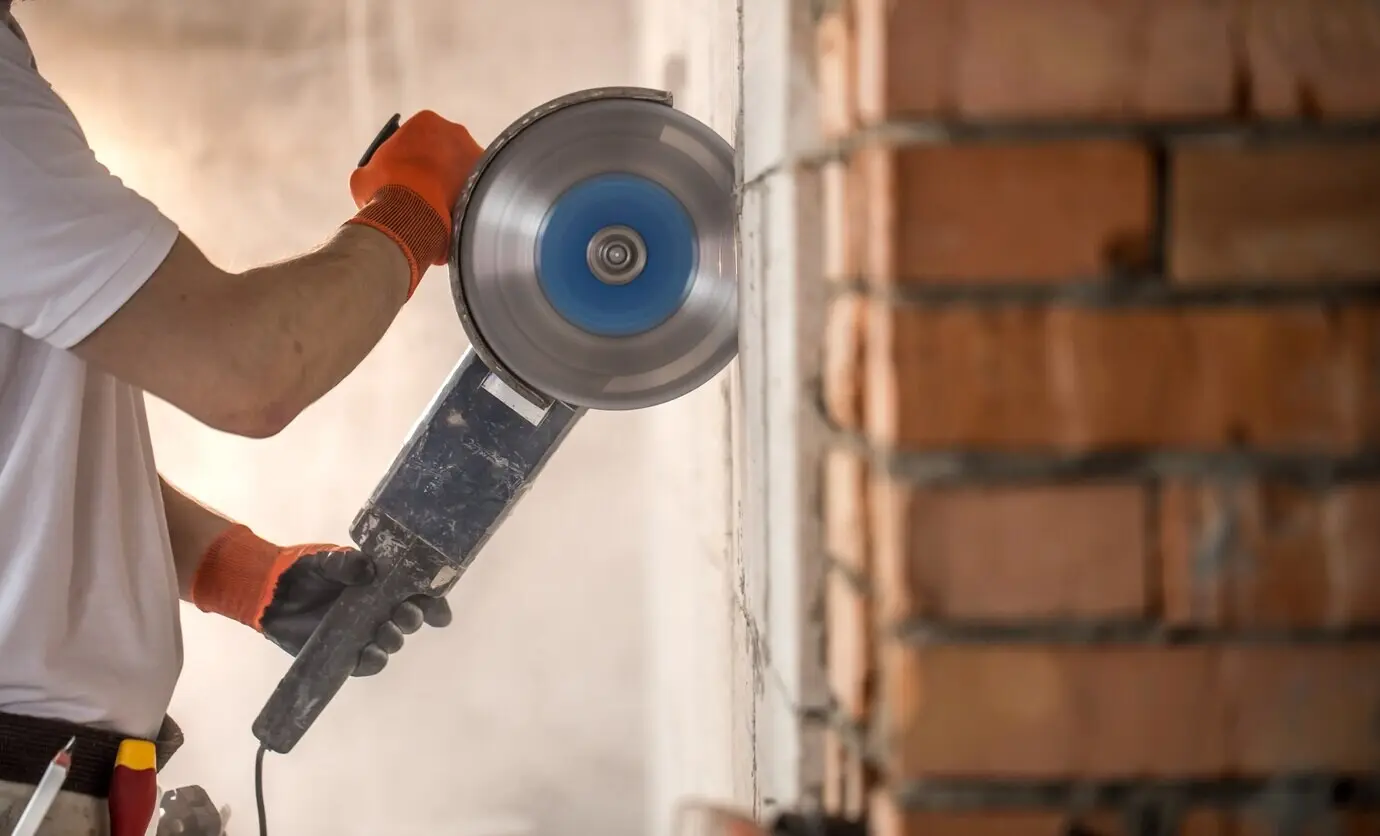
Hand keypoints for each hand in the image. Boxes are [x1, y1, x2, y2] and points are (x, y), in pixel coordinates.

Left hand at [259, 546, 452, 676]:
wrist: (272, 593)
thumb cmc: (305, 571)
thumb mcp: (325, 560)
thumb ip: (346, 563)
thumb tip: (368, 569)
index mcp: (382, 585)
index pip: (417, 595)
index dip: (433, 603)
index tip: (439, 611)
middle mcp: (378, 611)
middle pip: (409, 620)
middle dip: (413, 618)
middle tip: (404, 614)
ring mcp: (363, 634)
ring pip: (392, 643)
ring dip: (394, 639)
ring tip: (384, 632)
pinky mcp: (345, 654)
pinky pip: (368, 664)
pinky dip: (375, 660)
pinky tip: (371, 653)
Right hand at [347, 110, 483, 292]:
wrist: (418, 217)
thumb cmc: (387, 191)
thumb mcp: (363, 179)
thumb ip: (371, 172)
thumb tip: (372, 181)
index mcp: (425, 122)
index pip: (416, 136)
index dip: (407, 160)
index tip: (403, 179)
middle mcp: (457, 131)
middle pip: (442, 153)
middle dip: (433, 172)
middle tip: (421, 196)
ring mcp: (477, 155)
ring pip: (461, 173)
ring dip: (451, 187)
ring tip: (437, 211)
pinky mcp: (490, 182)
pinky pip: (475, 192)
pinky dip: (466, 203)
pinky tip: (453, 218)